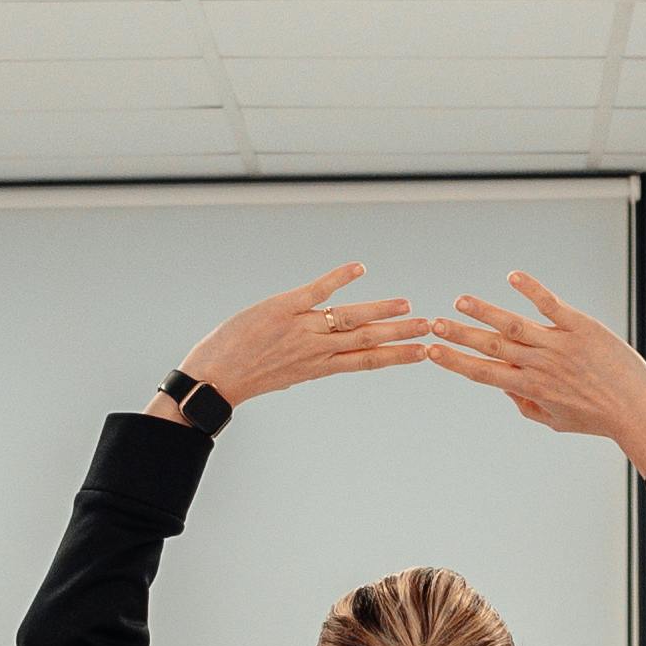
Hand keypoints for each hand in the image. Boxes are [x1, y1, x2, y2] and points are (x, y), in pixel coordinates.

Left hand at [168, 265, 434, 409]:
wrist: (214, 378)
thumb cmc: (244, 376)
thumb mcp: (285, 375)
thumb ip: (309, 362)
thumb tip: (324, 356)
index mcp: (320, 367)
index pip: (368, 361)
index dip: (398, 356)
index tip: (424, 353)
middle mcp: (317, 350)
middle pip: (369, 340)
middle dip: (403, 333)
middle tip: (431, 327)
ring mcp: (302, 328)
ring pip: (352, 318)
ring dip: (382, 310)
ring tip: (407, 305)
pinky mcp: (284, 307)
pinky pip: (318, 290)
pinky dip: (340, 278)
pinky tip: (360, 268)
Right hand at [423, 271, 645, 469]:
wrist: (636, 409)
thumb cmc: (597, 417)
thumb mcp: (556, 420)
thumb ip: (526, 405)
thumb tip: (504, 387)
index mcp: (531, 388)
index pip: (483, 372)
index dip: (455, 361)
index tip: (431, 352)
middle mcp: (540, 365)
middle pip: (491, 346)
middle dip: (459, 335)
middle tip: (434, 324)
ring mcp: (559, 344)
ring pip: (513, 324)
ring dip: (484, 312)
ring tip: (460, 302)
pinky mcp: (580, 327)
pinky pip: (550, 305)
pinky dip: (531, 289)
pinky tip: (512, 277)